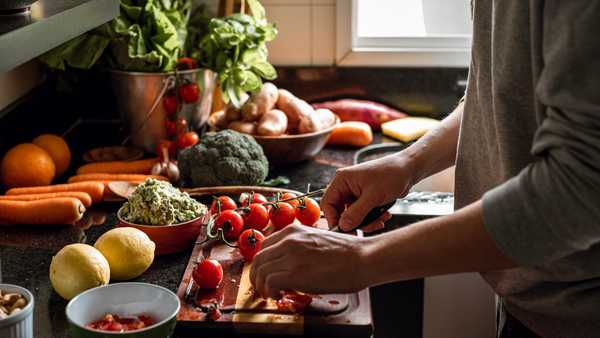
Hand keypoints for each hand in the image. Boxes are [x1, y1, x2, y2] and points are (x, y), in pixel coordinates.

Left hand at [249, 225, 371, 297]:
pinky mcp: (295, 273)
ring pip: (260, 271)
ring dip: (262, 286)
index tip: (267, 273)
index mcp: (293, 230)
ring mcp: (291, 255)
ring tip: (272, 294)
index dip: (263, 263)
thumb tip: (289, 263)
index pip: (264, 246)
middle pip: (258, 259)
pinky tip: (280, 295)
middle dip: (257, 276)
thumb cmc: (347, 252)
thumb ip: (299, 247)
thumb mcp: (317, 240)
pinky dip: (270, 292)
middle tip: (264, 288)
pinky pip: (269, 282)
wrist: (363, 257)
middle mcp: (288, 240)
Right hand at [322, 154, 415, 230]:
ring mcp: (356, 192)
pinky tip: (384, 215)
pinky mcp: (365, 198)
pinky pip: (363, 214)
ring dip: (367, 221)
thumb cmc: (391, 174)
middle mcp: (346, 186)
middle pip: (340, 211)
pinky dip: (372, 218)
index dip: (333, 218)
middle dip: (354, 222)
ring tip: (380, 219)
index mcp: (342, 180)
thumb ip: (356, 213)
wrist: (408, 170)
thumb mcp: (373, 196)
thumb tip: (343, 226)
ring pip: (353, 215)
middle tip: (366, 228)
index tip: (343, 230)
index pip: (328, 203)